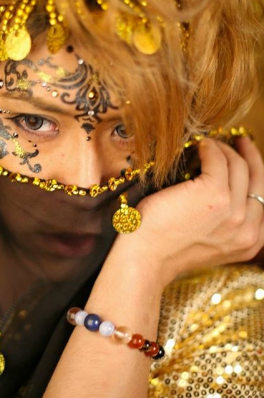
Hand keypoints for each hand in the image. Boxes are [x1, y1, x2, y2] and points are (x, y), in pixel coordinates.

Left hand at [113, 136, 263, 287]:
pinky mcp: (214, 194)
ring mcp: (233, 211)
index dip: (255, 174)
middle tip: (240, 140)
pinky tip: (200, 146)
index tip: (245, 158)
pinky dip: (210, 148)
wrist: (146, 257)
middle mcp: (248, 229)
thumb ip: (225, 223)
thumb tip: (225, 188)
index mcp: (250, 242)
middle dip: (250, 155)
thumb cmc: (166, 246)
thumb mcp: (209, 241)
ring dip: (226, 149)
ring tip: (211, 144)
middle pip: (258, 179)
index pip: (262, 199)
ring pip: (240, 167)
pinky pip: (218, 160)